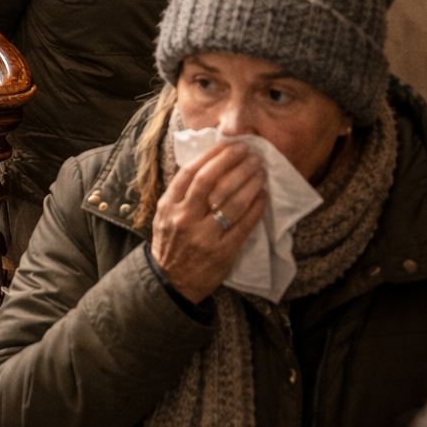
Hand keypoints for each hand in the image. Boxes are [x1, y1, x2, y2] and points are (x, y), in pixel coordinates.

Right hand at [151, 140, 267, 302]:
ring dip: (250, 182)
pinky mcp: (223, 251)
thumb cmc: (171, 242)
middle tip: (250, 153)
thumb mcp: (164, 215)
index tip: (230, 145)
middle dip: (233, 163)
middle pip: (211, 182)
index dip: (213, 155)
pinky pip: (244, 224)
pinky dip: (256, 206)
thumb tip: (209, 165)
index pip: (191, 172)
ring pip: (231, 201)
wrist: (171, 281)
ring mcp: (204, 236)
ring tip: (260, 170)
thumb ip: (181, 194)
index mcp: (168, 206)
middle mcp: (184, 218)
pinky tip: (263, 195)